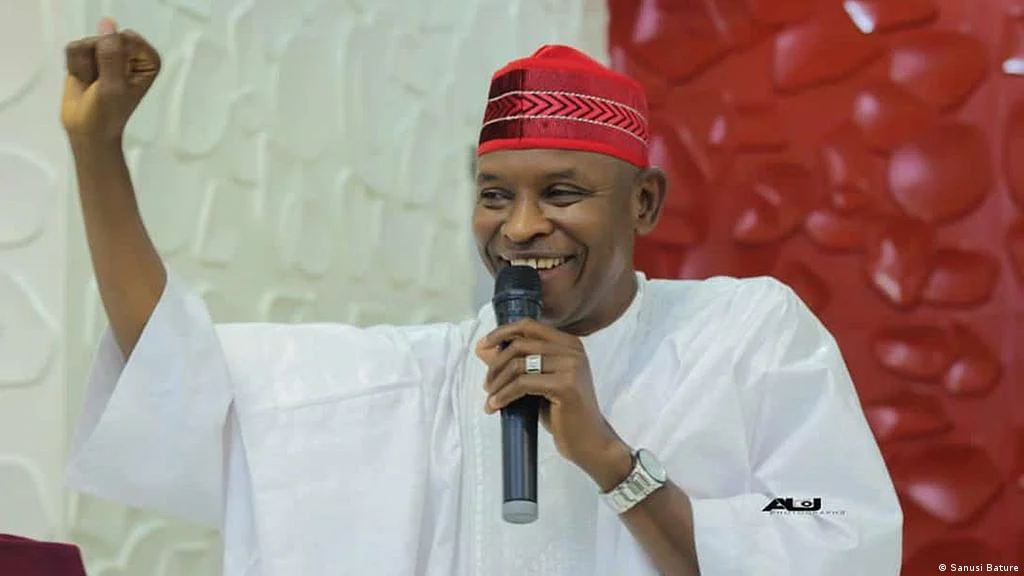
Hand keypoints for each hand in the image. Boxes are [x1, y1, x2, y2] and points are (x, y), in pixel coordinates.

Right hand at [61, 18, 160, 145]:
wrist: (87, 130)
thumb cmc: (107, 113)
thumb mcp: (113, 85)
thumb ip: (111, 54)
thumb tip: (107, 24)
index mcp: (148, 59)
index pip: (127, 38)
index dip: (115, 59)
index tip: (117, 79)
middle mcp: (130, 52)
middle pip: (106, 37)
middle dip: (97, 62)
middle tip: (102, 84)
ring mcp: (108, 53)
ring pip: (87, 42)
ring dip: (85, 67)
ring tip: (92, 84)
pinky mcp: (88, 56)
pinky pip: (73, 48)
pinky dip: (74, 66)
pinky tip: (83, 80)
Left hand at [476, 319, 632, 489]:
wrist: (589, 442)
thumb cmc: (563, 414)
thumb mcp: (537, 384)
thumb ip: (516, 364)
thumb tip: (482, 348)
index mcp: (569, 343)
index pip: (528, 326)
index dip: (501, 333)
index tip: (482, 346)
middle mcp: (572, 349)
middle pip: (520, 344)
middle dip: (496, 364)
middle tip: (487, 385)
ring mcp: (571, 366)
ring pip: (519, 364)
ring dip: (498, 382)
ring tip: (490, 398)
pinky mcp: (565, 385)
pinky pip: (523, 384)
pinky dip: (504, 395)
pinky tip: (494, 406)